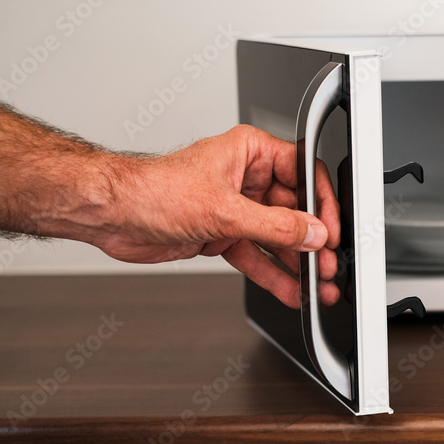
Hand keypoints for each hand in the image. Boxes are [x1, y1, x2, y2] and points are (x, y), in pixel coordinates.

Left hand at [98, 125, 341, 308]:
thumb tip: (312, 234)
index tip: (331, 230)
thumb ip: (275, 226)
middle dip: (312, 243)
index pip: (304, 174)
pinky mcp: (223, 233)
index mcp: (250, 152)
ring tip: (317, 286)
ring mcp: (235, 208)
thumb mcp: (224, 210)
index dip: (322, 204)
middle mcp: (246, 178)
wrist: (112, 215)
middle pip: (295, 211)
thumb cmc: (153, 190)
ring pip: (277, 238)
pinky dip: (272, 274)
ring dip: (297, 264)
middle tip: (328, 266)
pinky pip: (256, 255)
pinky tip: (289, 290)